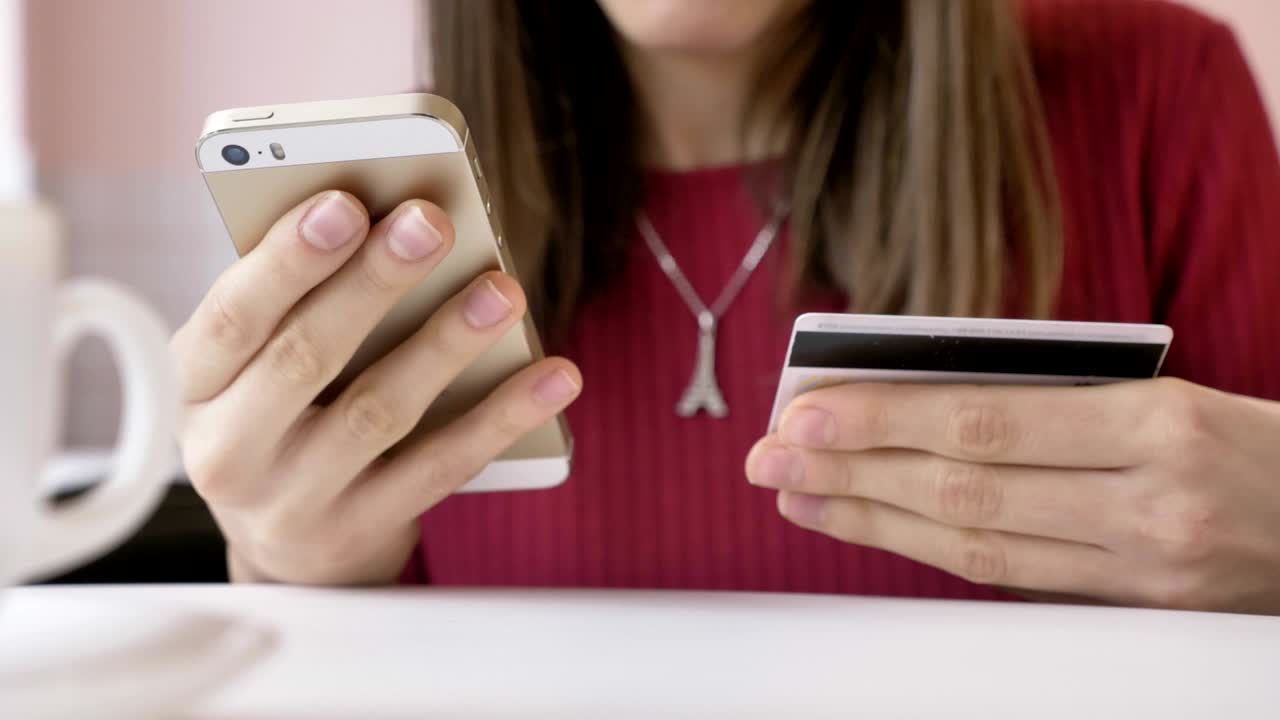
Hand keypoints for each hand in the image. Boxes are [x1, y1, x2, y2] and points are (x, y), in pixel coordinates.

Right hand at [171, 191, 581, 584]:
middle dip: (374, 282)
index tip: (345, 203)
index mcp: (198, 385)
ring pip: (380, 412)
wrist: (287, 554)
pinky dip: (501, 417)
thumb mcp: (254, 366)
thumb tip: (394, 222)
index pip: (232, 317)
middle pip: (305, 356)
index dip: (286, 260)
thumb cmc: (279, 420)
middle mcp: (231, 449)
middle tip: (432, 223)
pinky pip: (442, 467)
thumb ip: (299, 302)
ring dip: (446, 344)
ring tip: (501, 291)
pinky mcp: (363, 531)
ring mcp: (295, 500)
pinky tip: (552, 376)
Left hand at [746, 379, 1279, 613]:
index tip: (804, 409)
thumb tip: (918, 398)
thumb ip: (1053, 399)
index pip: (984, 422)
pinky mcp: (1136, 615)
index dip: (883, 419)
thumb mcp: (1166, 395)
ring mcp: (1141, 573)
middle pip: (962, 490)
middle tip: (770, 455)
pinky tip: (877, 527)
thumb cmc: (1248, 443)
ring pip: (975, 548)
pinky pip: (1013, 582)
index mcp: (1155, 423)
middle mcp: (1145, 504)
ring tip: (800, 494)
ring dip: (873, 520)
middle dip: (852, 471)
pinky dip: (933, 552)